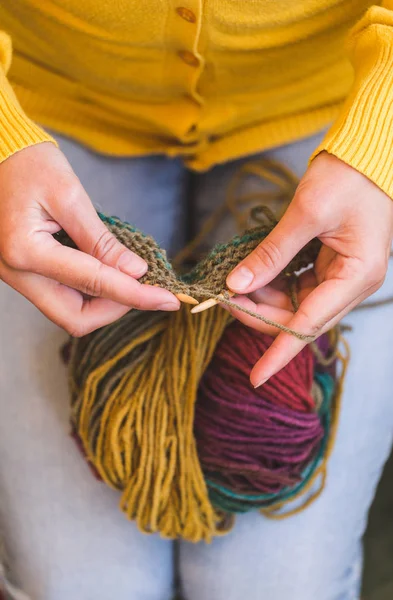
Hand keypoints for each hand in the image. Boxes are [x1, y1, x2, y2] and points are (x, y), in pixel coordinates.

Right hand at [0, 143, 179, 335]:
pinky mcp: (25, 273)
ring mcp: (18, 277)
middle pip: (76, 318)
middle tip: (145, 287)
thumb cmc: (28, 164)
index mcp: (26, 251)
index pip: (93, 284)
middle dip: (116, 308)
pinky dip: (89, 292)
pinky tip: (107, 273)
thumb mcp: (70, 196)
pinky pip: (62, 296)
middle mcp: (18, 273)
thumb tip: (136, 272)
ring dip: (104, 302)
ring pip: (69, 312)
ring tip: (128, 277)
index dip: (136, 295)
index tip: (169, 300)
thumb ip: (101, 240)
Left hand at [226, 152, 392, 386]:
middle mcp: (351, 285)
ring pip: (297, 307)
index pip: (309, 327)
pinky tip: (253, 277)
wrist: (370, 155)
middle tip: (224, 300)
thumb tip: (236, 286)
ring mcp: (342, 277)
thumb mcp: (306, 213)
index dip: (278, 353)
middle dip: (260, 316)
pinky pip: (298, 288)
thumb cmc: (348, 177)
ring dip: (264, 301)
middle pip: (300, 320)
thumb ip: (270, 254)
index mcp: (356, 277)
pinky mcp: (331, 267)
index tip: (255, 377)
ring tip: (234, 286)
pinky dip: (274, 286)